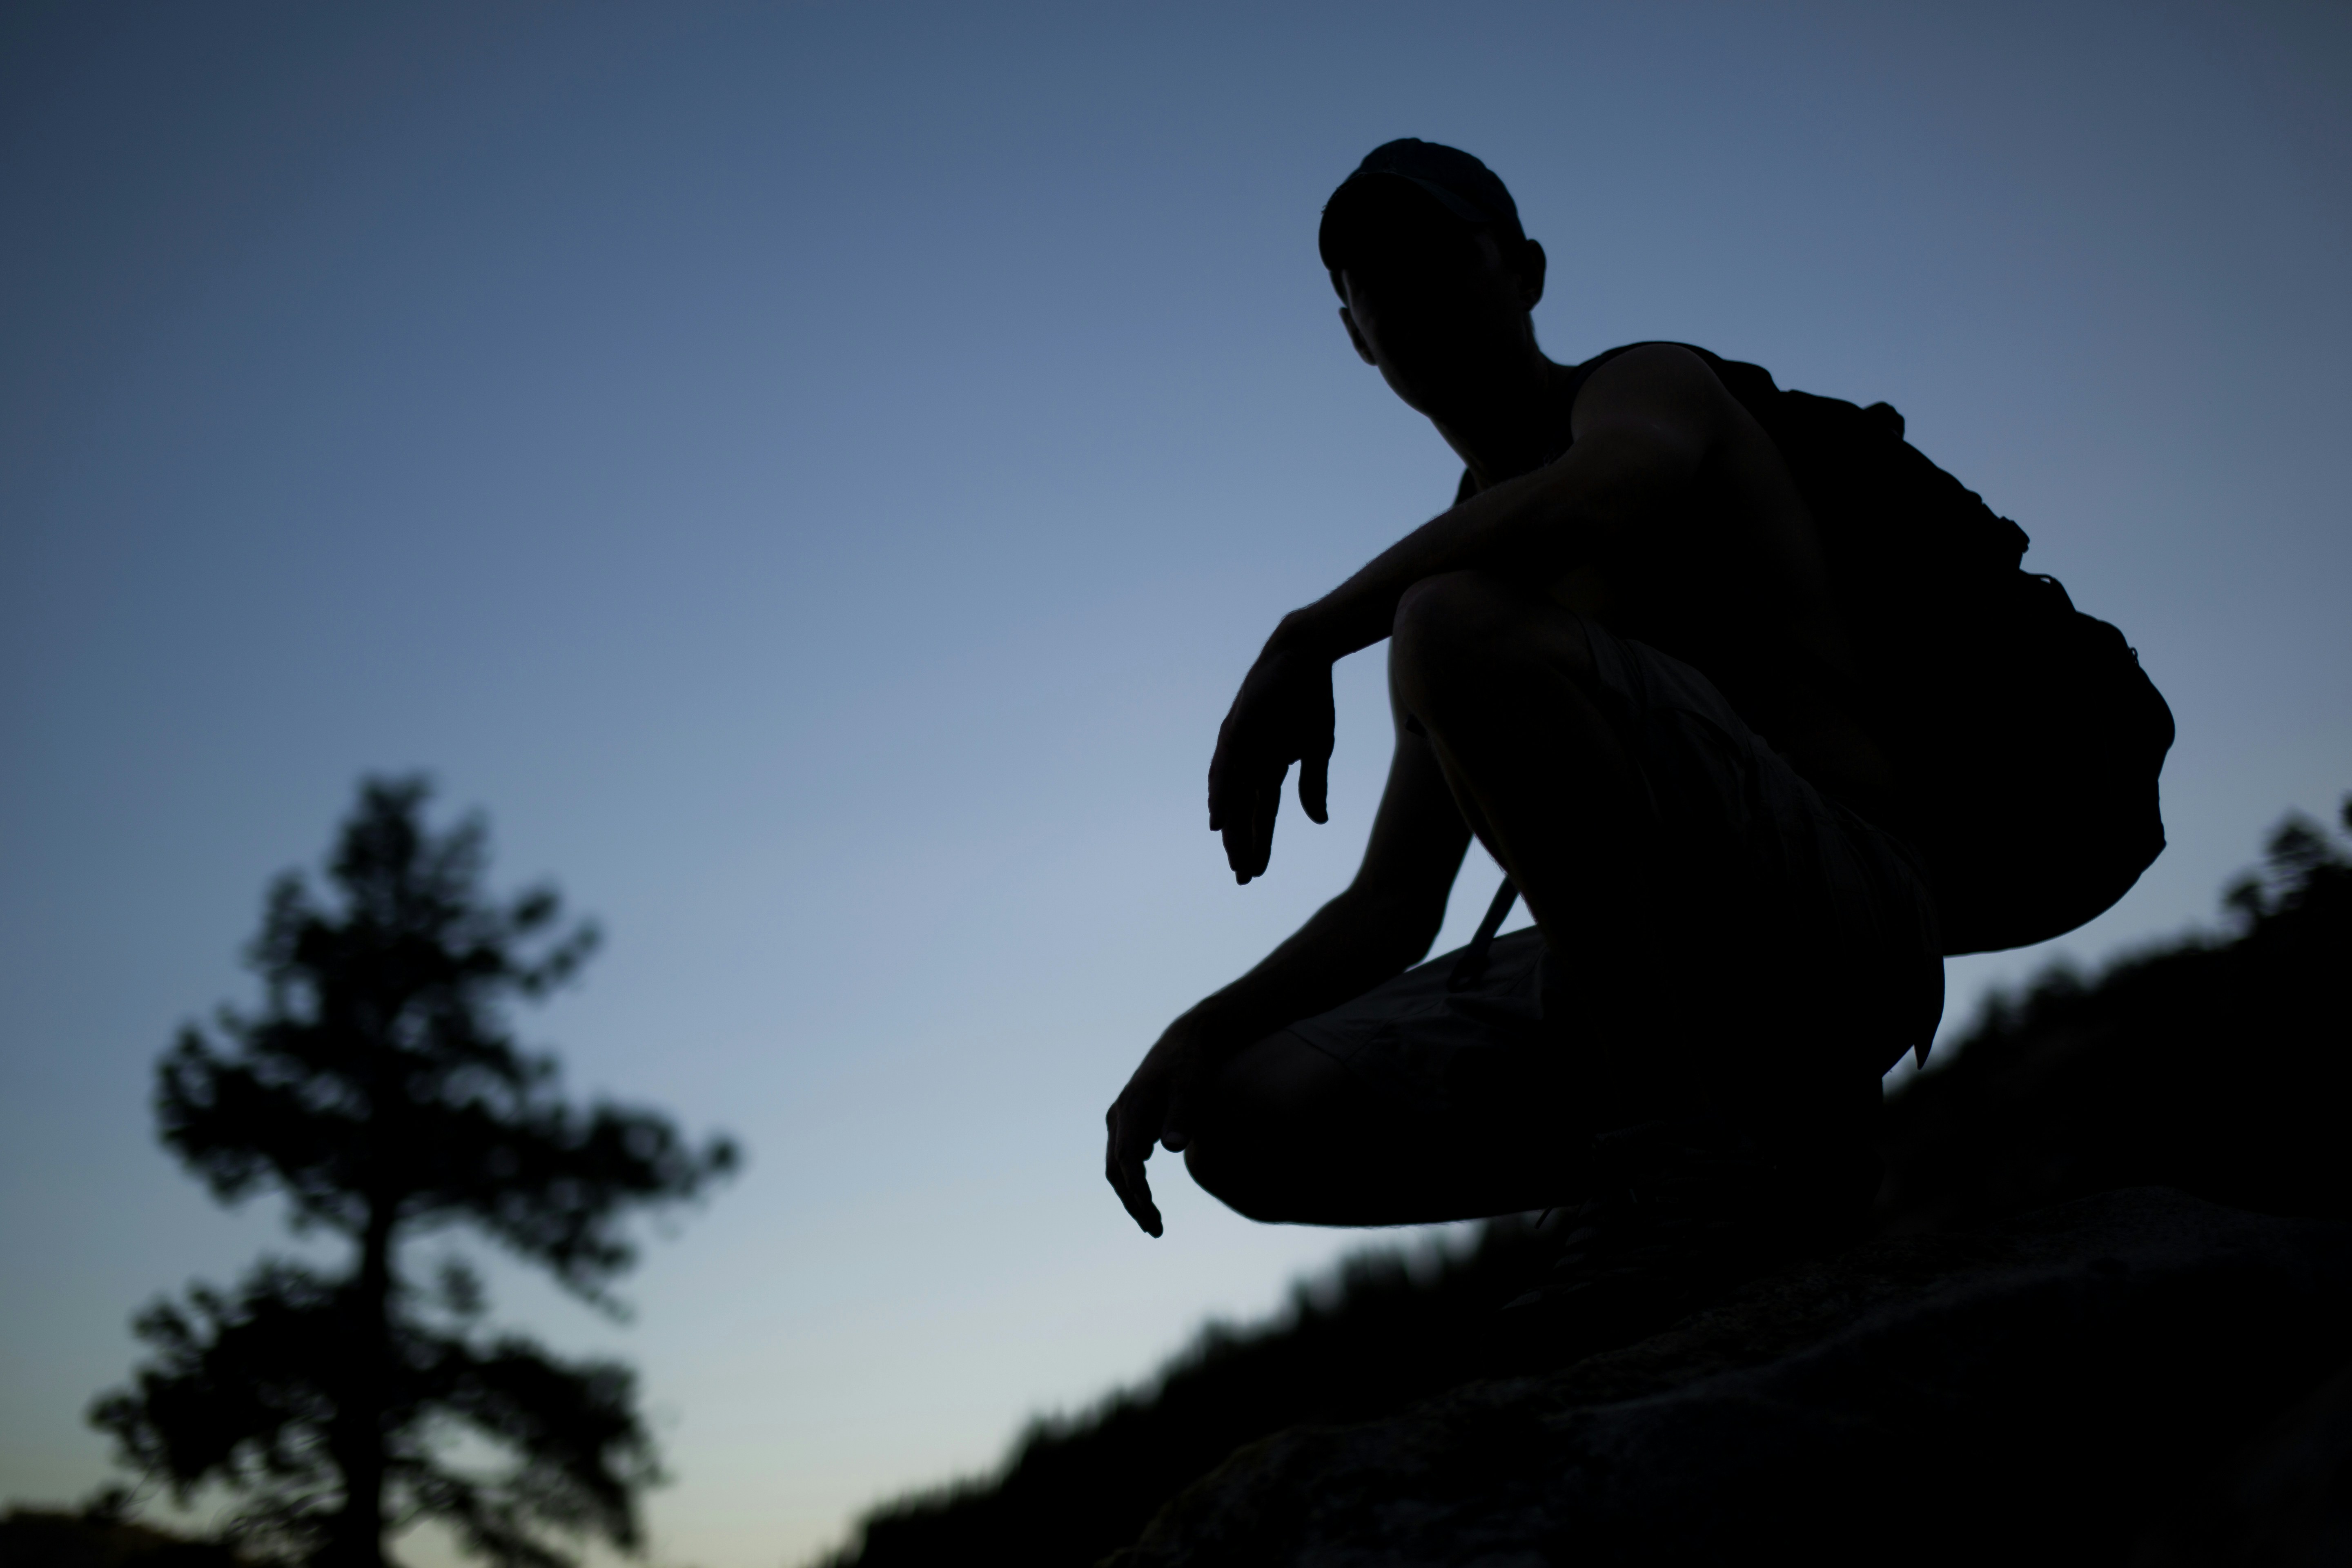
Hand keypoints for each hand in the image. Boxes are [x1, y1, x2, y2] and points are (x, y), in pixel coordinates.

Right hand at [1104, 1022, 1208, 1236]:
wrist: (1181, 1044)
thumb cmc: (1189, 1066)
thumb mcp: (1191, 1086)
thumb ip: (1182, 1115)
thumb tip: (1172, 1148)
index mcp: (1131, 1107)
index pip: (1127, 1157)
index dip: (1136, 1186)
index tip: (1151, 1209)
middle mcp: (1118, 1115)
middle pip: (1116, 1169)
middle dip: (1133, 1202)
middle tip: (1155, 1230)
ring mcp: (1119, 1119)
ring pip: (1116, 1167)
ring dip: (1131, 1197)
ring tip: (1153, 1223)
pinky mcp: (1127, 1124)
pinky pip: (1123, 1160)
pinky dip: (1132, 1183)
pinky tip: (1148, 1200)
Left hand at [1207, 632, 1335, 882]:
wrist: (1308, 655)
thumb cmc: (1311, 699)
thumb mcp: (1318, 749)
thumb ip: (1313, 786)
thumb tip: (1317, 823)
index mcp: (1269, 767)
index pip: (1262, 814)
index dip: (1260, 843)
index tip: (1258, 873)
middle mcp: (1249, 761)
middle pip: (1243, 812)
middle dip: (1242, 845)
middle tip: (1242, 879)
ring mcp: (1239, 747)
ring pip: (1232, 797)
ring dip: (1231, 829)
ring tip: (1232, 859)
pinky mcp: (1236, 730)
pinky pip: (1225, 769)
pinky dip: (1221, 795)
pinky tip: (1218, 818)